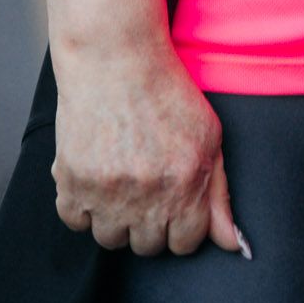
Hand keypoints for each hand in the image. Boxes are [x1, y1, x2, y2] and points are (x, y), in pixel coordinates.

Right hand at [53, 43, 244, 258]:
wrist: (115, 56)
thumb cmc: (166, 90)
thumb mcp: (207, 135)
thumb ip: (219, 194)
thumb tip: (232, 245)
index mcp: (185, 185)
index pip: (185, 244)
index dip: (181, 222)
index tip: (173, 199)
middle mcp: (146, 196)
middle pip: (147, 246)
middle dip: (149, 220)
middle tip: (146, 183)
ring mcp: (106, 192)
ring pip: (110, 239)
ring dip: (115, 216)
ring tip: (120, 178)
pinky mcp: (71, 182)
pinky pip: (75, 221)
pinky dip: (82, 204)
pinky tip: (96, 173)